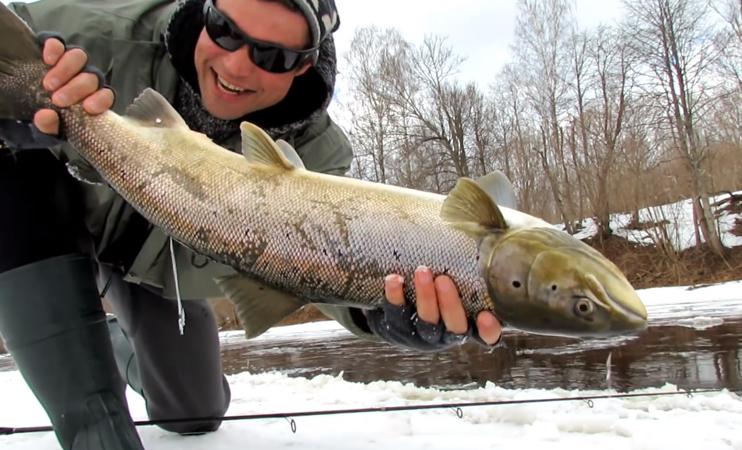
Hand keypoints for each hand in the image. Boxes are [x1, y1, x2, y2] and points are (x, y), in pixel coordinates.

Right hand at [34, 33, 114, 135]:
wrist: (20, 104)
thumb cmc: (42, 119)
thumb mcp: (44, 130)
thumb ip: (48, 127)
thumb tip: (46, 116)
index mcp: (89, 99)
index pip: (106, 95)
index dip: (101, 100)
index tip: (87, 107)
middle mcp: (83, 78)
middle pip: (92, 76)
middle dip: (77, 88)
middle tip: (58, 100)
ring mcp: (69, 62)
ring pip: (79, 56)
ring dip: (66, 69)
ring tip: (48, 84)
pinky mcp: (52, 48)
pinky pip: (57, 41)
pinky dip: (54, 48)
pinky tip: (47, 59)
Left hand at [361, 265, 502, 351]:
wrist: (401, 305)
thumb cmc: (442, 283)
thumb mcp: (461, 275)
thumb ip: (475, 257)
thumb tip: (491, 218)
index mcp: (470, 325)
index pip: (487, 336)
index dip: (488, 330)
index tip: (486, 316)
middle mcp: (448, 334)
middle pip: (454, 327)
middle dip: (449, 304)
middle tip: (444, 279)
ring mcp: (422, 334)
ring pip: (426, 322)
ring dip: (424, 298)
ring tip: (422, 271)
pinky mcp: (398, 328)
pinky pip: (395, 315)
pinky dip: (394, 297)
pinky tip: (393, 279)